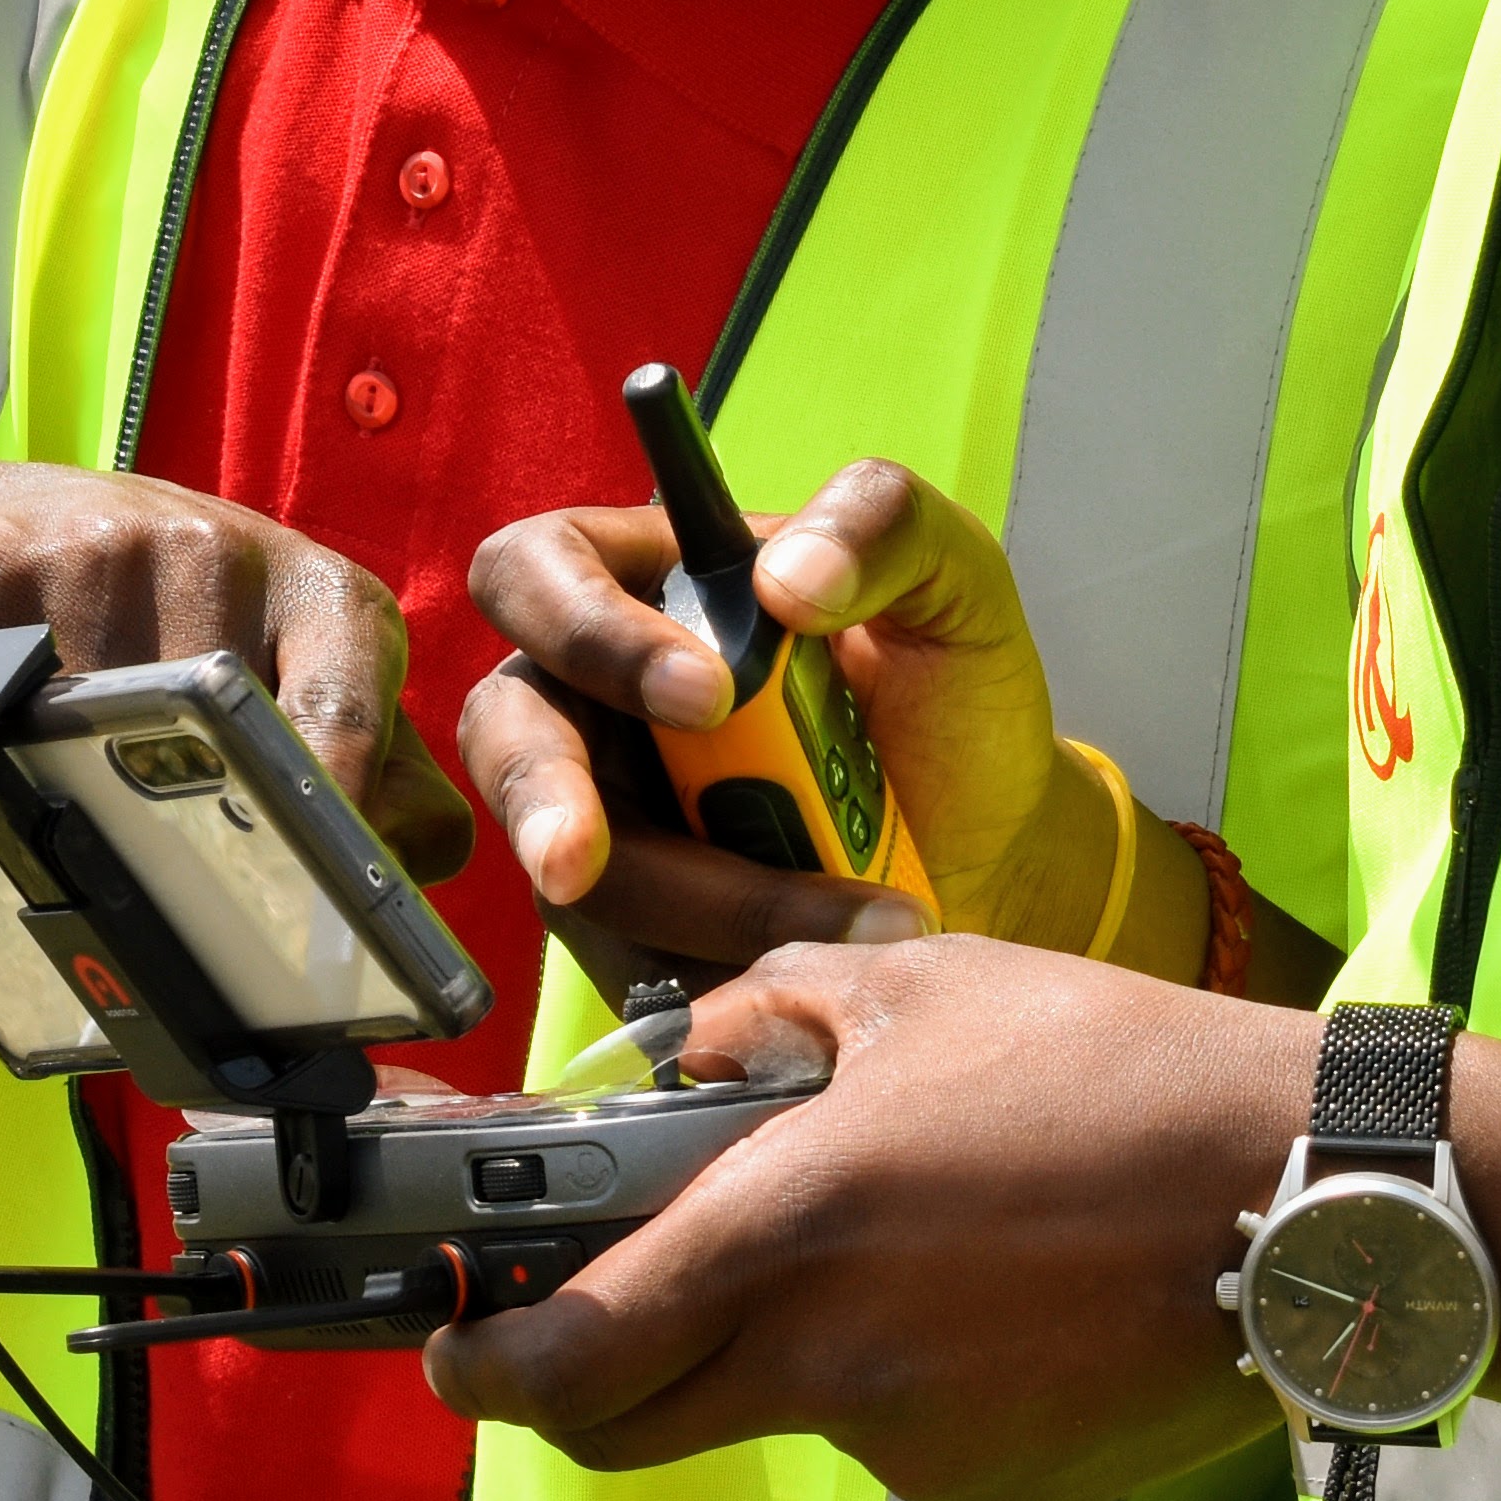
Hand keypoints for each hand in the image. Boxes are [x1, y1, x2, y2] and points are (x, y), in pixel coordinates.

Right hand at [0, 458, 470, 883]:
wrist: (34, 520)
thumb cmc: (199, 628)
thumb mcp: (313, 678)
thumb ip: (384, 773)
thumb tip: (407, 868)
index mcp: (325, 598)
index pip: (344, 705)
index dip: (331, 799)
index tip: (313, 881)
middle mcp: (223, 552)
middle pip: (208, 732)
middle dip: (190, 815)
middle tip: (171, 875)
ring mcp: (104, 550)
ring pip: (88, 735)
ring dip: (74, 790)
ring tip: (73, 785)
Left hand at [422, 934, 1311, 1500]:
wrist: (1314, 1199)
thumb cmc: (1119, 1070)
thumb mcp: (924, 986)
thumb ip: (770, 1013)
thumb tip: (687, 1053)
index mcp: (785, 1228)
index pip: (567, 1359)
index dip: (482, 1368)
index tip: (455, 1345)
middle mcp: (827, 1359)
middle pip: (629, 1429)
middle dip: (586, 1380)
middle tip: (604, 1309)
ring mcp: (910, 1442)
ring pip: (779, 1415)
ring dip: (790, 1350)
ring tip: (918, 1242)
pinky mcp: (990, 1492)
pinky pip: (899, 1441)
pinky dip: (909, 1380)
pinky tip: (1001, 1299)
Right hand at [460, 461, 1095, 985]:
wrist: (999, 846)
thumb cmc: (955, 692)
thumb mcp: (952, 578)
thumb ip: (881, 524)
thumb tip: (785, 579)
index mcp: (647, 582)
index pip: (536, 570)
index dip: (586, 630)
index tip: (706, 695)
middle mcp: (598, 699)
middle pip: (501, 732)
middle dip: (546, 797)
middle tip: (583, 863)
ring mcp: (606, 820)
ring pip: (574, 875)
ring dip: (701, 908)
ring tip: (852, 925)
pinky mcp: (634, 928)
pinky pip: (629, 966)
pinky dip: (721, 975)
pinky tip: (818, 973)